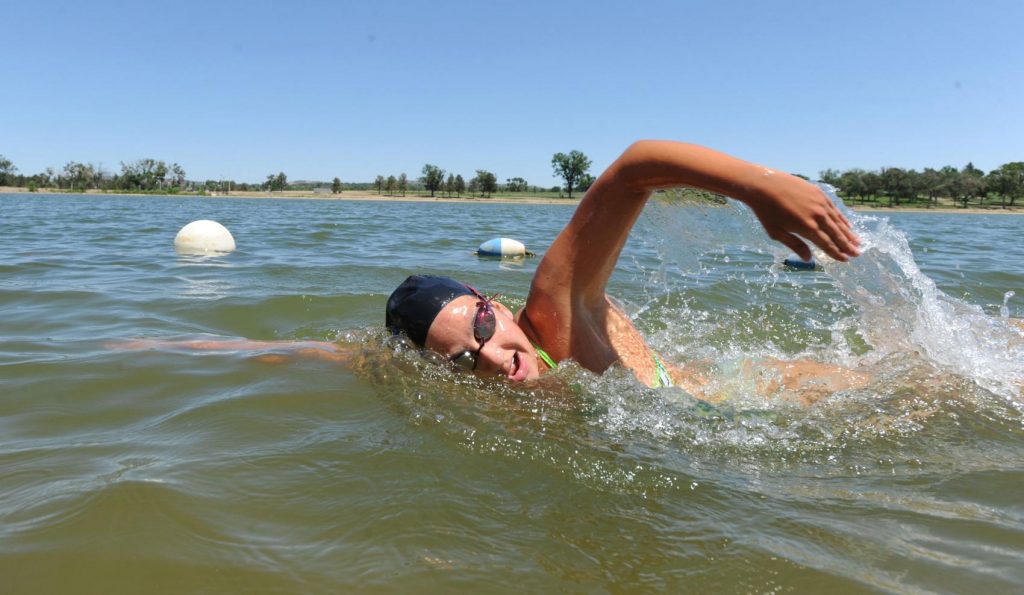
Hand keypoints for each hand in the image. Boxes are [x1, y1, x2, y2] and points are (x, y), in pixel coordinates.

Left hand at [745, 173, 860, 261]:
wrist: (764, 185)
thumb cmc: (767, 212)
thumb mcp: (776, 232)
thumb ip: (794, 245)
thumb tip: (808, 259)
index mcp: (807, 228)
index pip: (827, 243)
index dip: (837, 253)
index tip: (845, 260)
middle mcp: (818, 216)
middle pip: (836, 234)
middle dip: (847, 245)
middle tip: (857, 254)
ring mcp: (820, 203)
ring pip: (838, 221)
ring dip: (848, 233)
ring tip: (857, 242)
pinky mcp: (819, 193)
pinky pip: (834, 209)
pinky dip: (842, 218)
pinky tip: (847, 225)